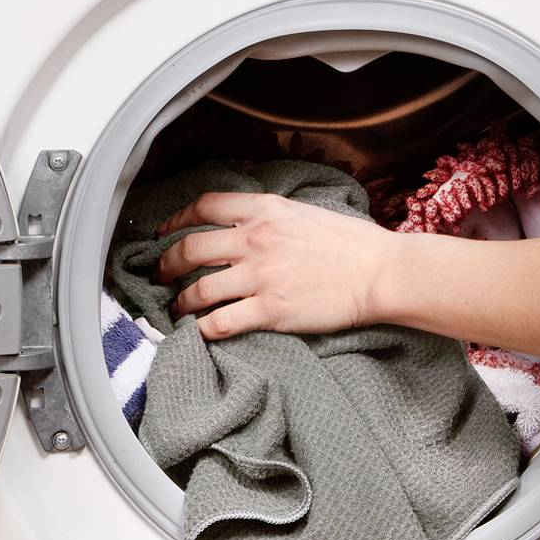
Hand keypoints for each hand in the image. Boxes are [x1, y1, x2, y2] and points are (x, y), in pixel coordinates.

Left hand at [155, 192, 391, 340]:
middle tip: (160, 276)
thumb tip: (250, 224)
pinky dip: (202, 330)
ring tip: (177, 309)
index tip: (165, 232)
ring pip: (198, 290)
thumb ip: (272, 216)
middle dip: (166, 265)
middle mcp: (254, 239)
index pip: (204, 206)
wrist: (378, 273)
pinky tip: (199, 333)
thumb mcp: (305, 212)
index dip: (176, 219)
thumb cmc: (352, 244)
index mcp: (264, 210)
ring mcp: (259, 276)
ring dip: (180, 302)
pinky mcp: (269, 310)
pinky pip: (220, 322)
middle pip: (190, 248)